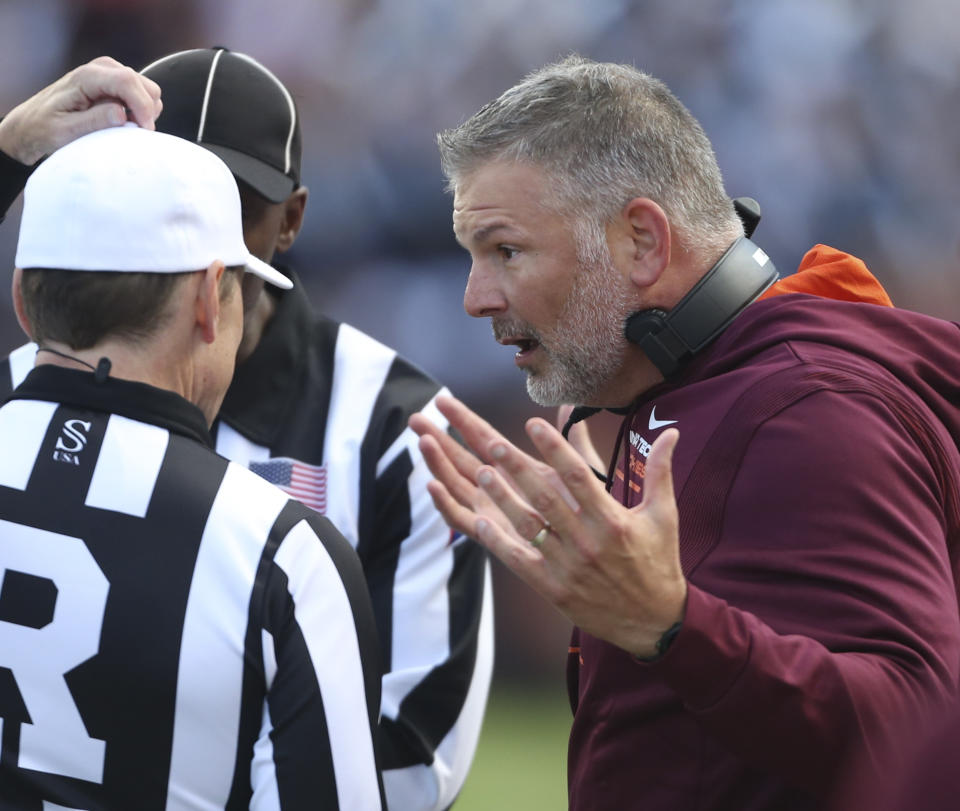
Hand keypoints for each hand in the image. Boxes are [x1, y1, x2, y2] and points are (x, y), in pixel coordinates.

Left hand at [0, 56, 162, 164]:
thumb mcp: (66, 130)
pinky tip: (124, 121)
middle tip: (134, 133)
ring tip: (125, 127)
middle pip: (144, 85)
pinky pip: (141, 95)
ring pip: (148, 90)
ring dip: (144, 112)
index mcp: (87, 76)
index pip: (128, 81)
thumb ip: (95, 120)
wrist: (33, 124)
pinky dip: (140, 111)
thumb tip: (122, 113)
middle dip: (146, 111)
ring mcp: (110, 75)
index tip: (144, 130)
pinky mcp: (114, 84)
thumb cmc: (45, 128)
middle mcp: (101, 69)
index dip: (143, 106)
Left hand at [410, 395, 686, 657]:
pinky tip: (479, 521)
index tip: (533, 424)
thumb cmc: (658, 563)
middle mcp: (588, 542)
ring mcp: (568, 567)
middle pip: (546, 497)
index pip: (578, 476)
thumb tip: (671, 432)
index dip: (554, 448)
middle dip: (517, 468)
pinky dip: (499, 542)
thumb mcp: (664, 515)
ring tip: (481, 472)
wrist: (653, 622)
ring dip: (502, 499)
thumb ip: (660, 471)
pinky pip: (520, 561)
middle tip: (492, 443)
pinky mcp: (553, 589)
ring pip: (528, 526)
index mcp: (613, 521)